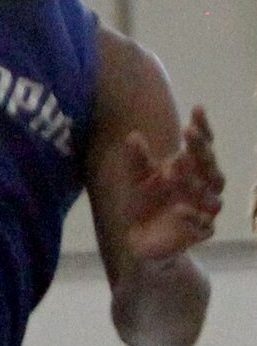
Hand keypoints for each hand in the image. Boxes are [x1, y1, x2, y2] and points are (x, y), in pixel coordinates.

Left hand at [122, 107, 223, 264]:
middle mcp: (202, 187)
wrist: (142, 236)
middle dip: (201, 149)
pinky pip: (203, 225)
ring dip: (194, 182)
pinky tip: (180, 209)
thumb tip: (134, 136)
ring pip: (211, 196)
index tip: (198, 109)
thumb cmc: (144, 199)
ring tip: (175, 169)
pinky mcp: (200, 232)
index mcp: (190, 168)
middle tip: (188, 131)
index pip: (203, 145)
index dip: (203, 128)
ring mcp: (204, 210)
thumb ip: (136, 158)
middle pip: (211, 167)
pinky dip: (192, 216)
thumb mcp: (136, 176)